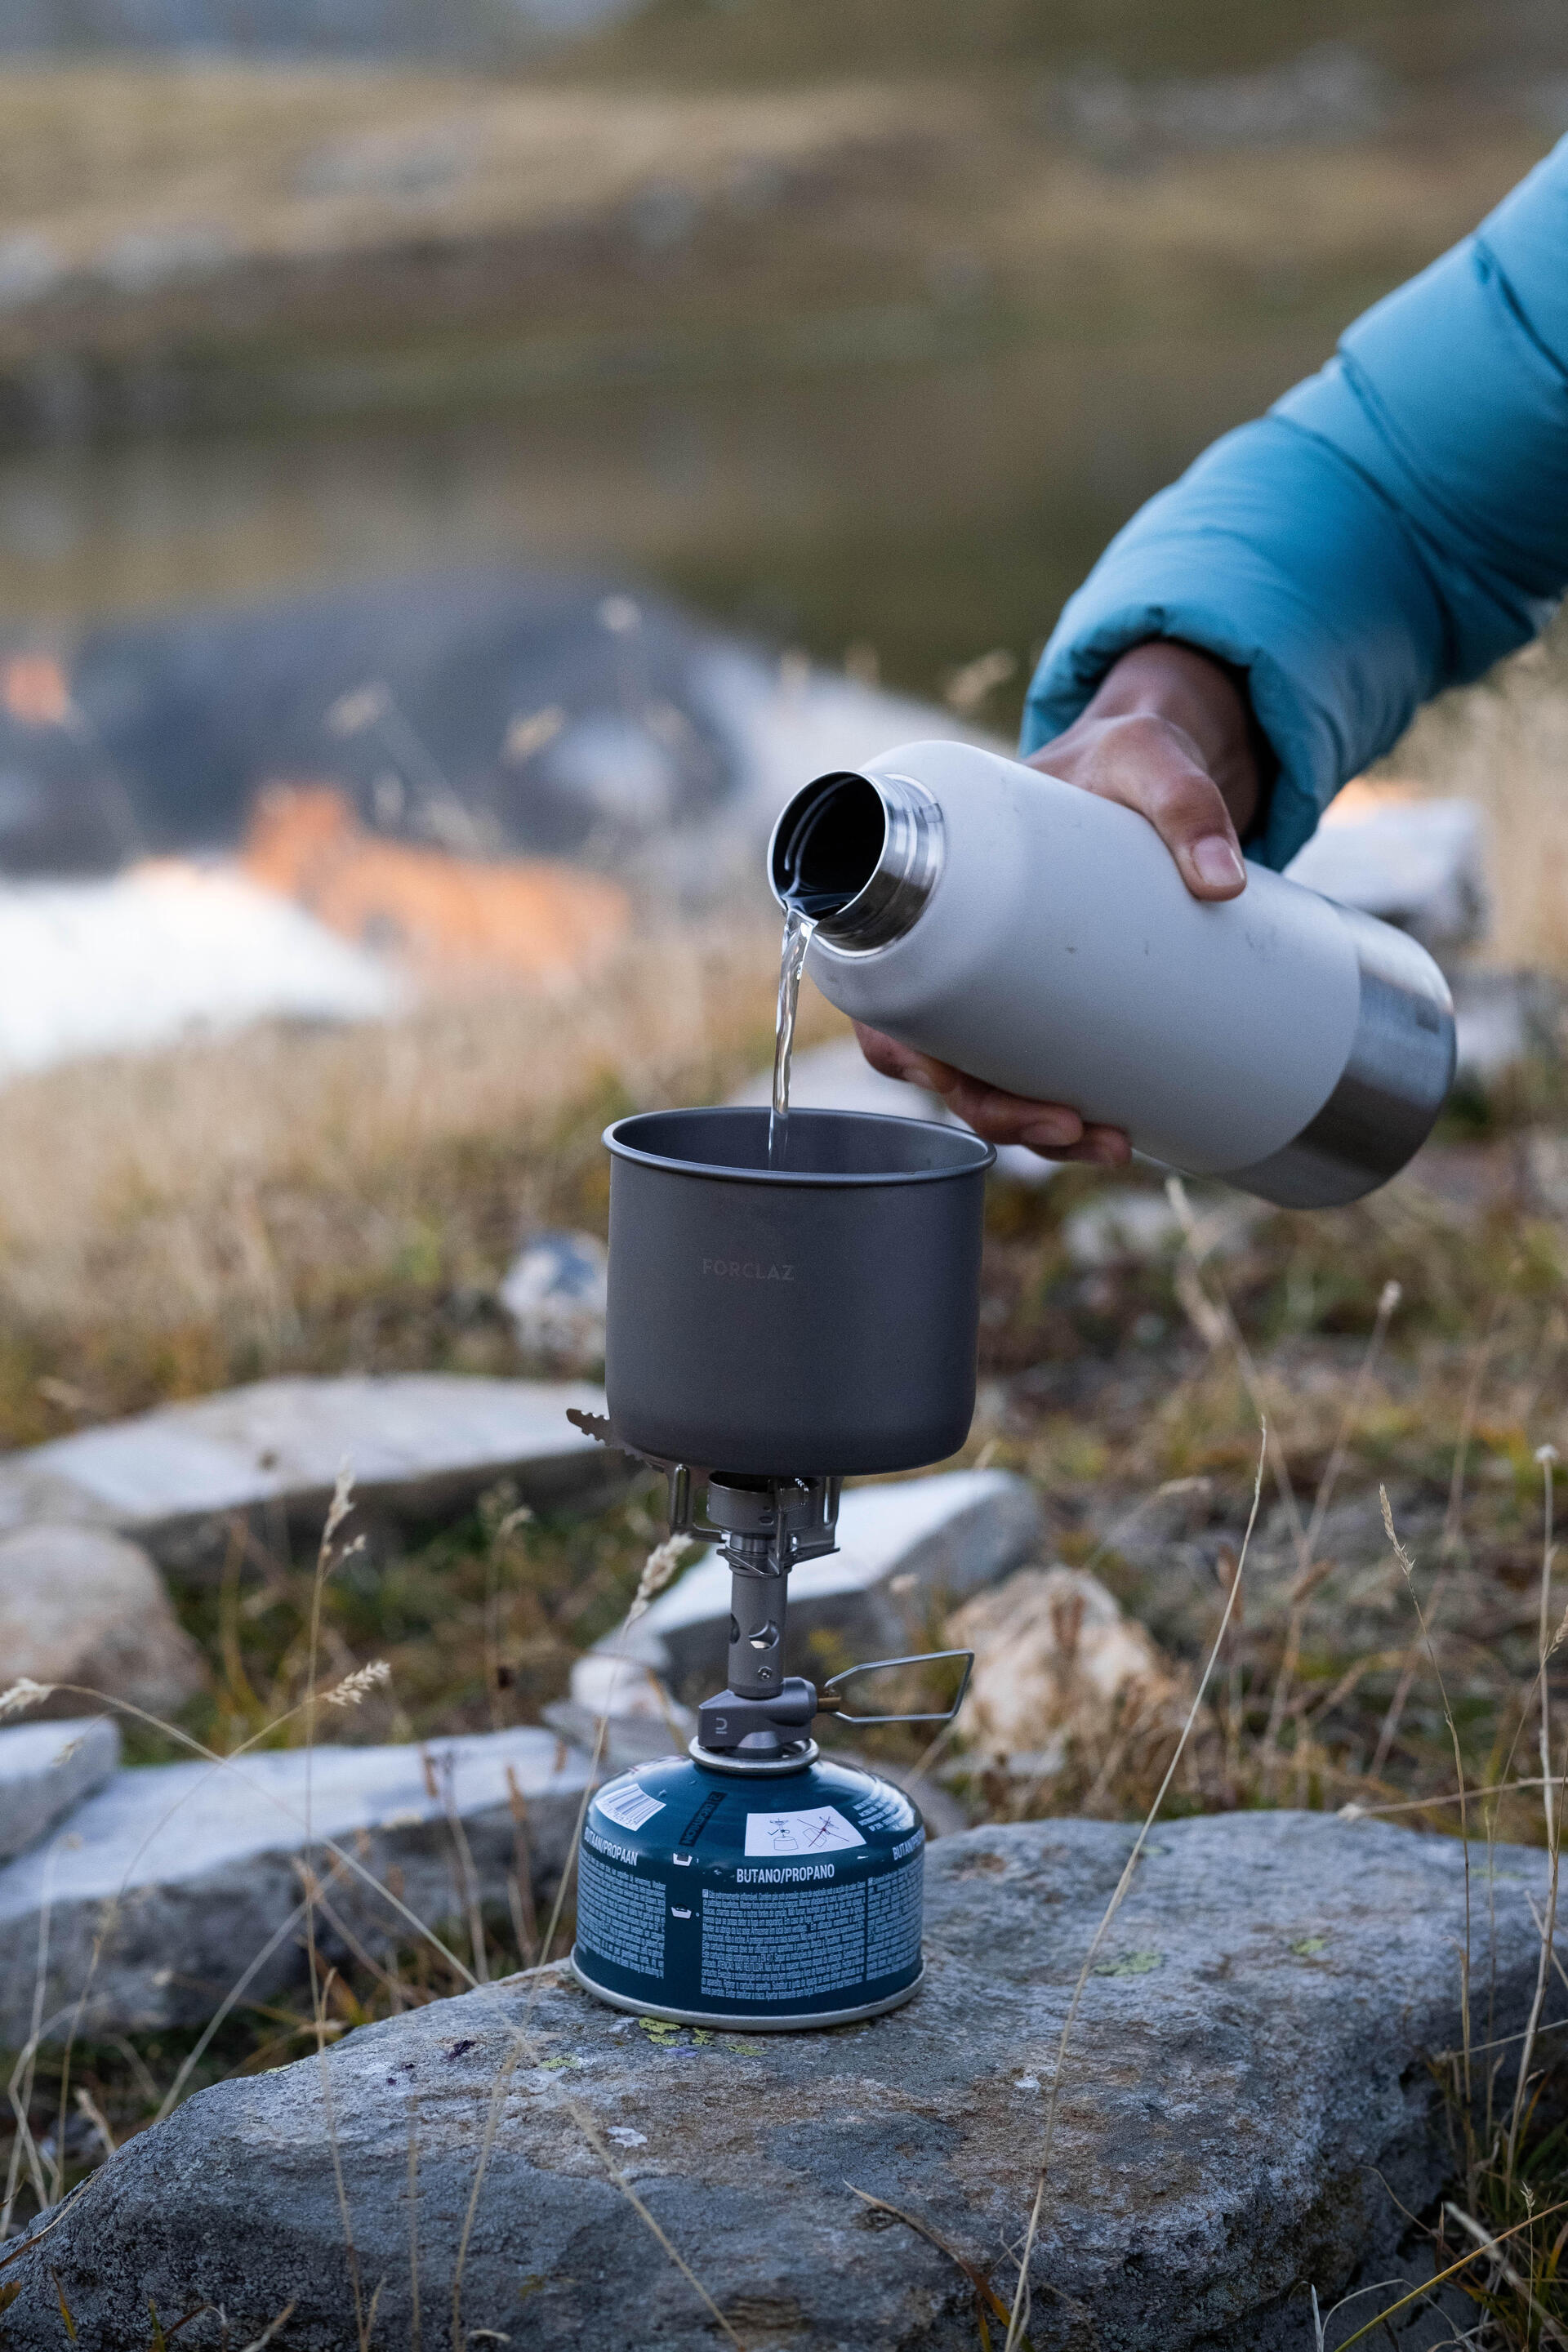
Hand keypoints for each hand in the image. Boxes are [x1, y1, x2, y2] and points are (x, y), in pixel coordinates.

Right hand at [854, 639, 1262, 1164]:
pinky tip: (1119, 1136)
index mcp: (939, 889)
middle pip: (940, 1059)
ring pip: (993, 1078)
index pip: (885, 993)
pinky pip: (1042, 1068)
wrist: (1157, 760)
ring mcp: (1008, 977)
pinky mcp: (1057, 995)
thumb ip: (1185, 802)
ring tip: (1114, 1145)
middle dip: (998, 1114)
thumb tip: (1222, 881)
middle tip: (1072, 1125)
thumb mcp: (1146, 758)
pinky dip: (1070, 1111)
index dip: (910, 1053)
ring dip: (1039, 1131)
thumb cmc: (1122, 753)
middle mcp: (960, 946)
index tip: (965, 1082)